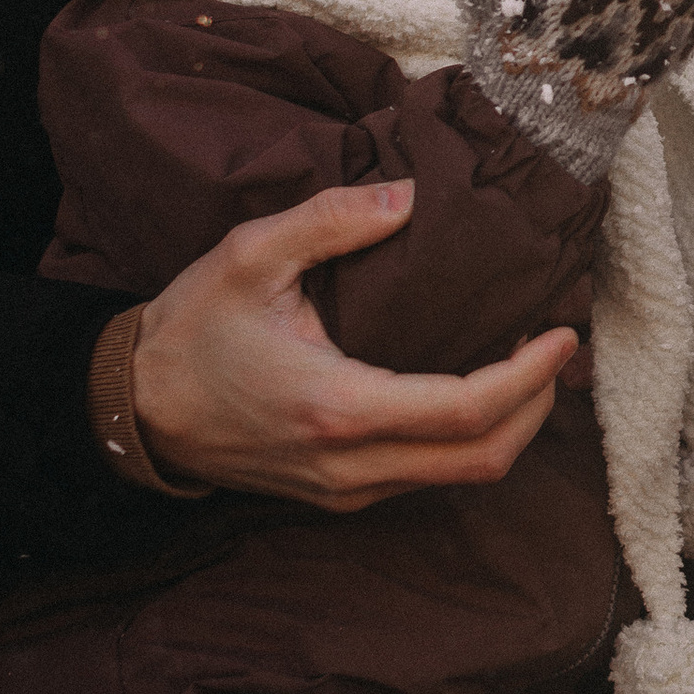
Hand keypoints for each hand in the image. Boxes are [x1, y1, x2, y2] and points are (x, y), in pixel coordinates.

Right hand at [130, 178, 578, 506]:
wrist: (131, 410)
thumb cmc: (191, 329)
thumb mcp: (250, 255)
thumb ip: (331, 220)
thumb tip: (409, 197)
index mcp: (337, 406)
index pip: (465, 410)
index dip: (528, 376)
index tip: (563, 333)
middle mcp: (349, 465)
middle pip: (480, 460)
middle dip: (536, 408)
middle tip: (560, 351)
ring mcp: (344, 490)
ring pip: (457, 477)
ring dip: (508, 426)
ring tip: (531, 366)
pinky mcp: (337, 495)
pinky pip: (425, 477)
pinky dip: (468, 440)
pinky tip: (477, 392)